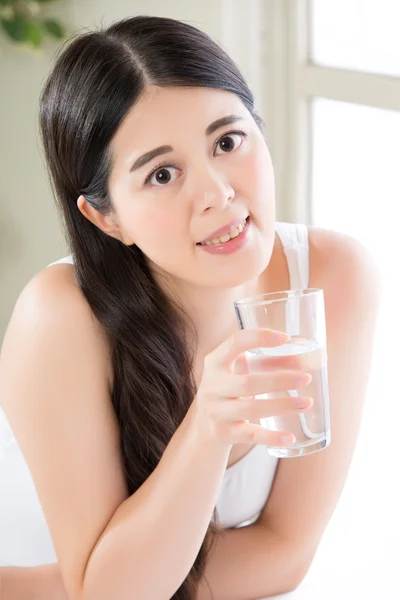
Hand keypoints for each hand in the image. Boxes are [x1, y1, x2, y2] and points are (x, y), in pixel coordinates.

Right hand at [190, 328, 312, 448]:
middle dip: (279, 380)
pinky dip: (271, 437)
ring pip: (251, 409)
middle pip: (247, 383)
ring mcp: (216, 411)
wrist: (204, 426)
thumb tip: (307, 362)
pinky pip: (250, 435)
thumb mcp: (240, 372)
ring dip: (282, 406)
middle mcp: (212, 386)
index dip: (260, 338)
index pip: (235, 343)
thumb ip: (269, 364)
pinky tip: (290, 437)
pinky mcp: (223, 433)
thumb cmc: (230, 389)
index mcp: (215, 362)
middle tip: (306, 378)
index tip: (286, 338)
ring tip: (306, 403)